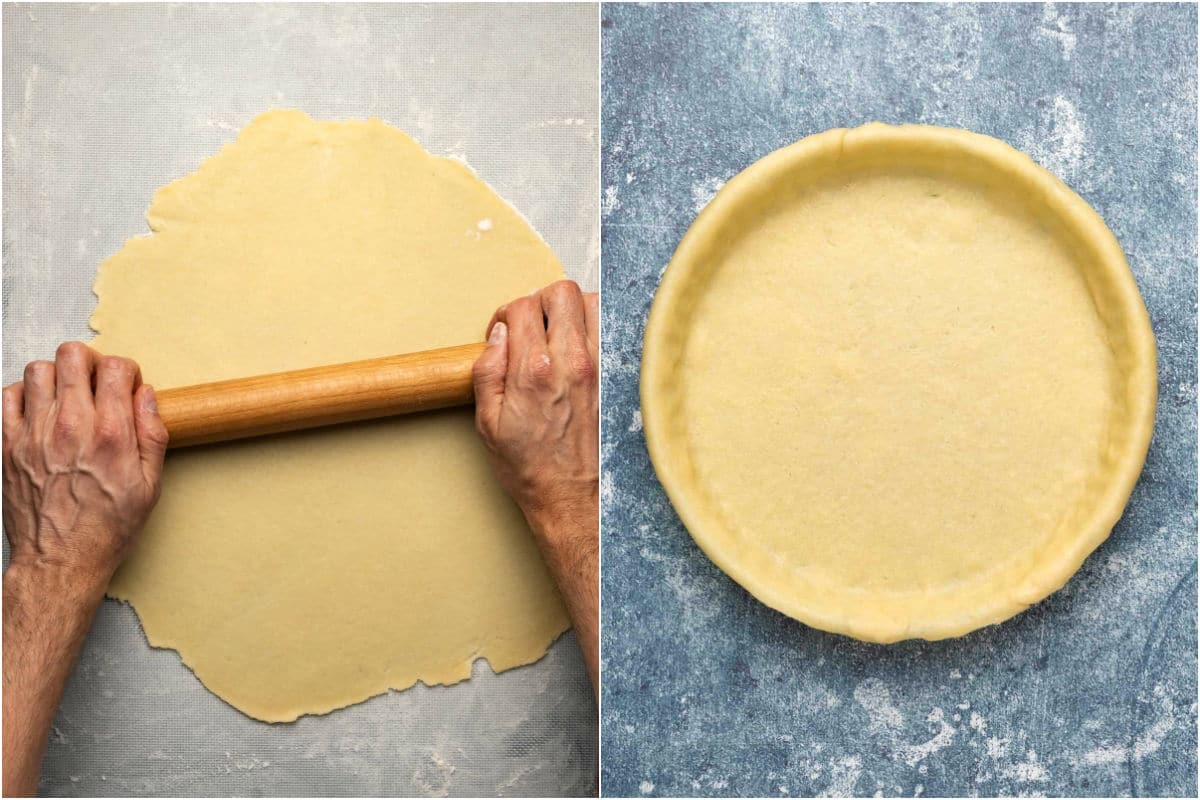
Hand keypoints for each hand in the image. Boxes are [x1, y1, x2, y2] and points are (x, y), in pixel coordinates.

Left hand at [3, 342, 167, 588]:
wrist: (60, 562)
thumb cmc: (106, 528)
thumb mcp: (150, 486)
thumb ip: (151, 435)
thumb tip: (145, 397)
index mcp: (110, 435)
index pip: (115, 367)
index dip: (125, 371)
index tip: (126, 388)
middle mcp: (70, 426)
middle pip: (72, 355)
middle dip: (90, 362)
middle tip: (95, 383)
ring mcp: (34, 434)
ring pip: (38, 369)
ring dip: (56, 375)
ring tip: (67, 396)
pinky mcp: (9, 445)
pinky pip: (8, 396)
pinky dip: (24, 394)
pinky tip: (40, 411)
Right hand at [472, 280, 598, 531]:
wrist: (572, 498)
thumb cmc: (530, 466)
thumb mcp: (488, 422)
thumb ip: (488, 371)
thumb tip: (498, 335)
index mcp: (535, 371)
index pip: (523, 306)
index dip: (506, 314)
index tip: (504, 333)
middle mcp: (573, 362)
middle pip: (561, 292)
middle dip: (539, 301)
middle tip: (531, 325)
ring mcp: (601, 368)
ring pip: (593, 302)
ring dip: (572, 309)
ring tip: (557, 332)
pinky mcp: (617, 377)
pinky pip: (613, 330)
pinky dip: (597, 326)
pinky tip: (581, 345)